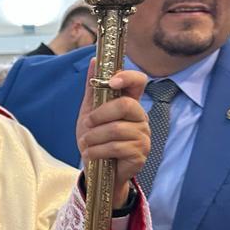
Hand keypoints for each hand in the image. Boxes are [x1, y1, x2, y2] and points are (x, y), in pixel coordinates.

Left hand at [75, 60, 148, 207]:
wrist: (96, 168)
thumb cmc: (95, 138)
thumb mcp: (89, 112)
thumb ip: (93, 89)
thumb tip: (94, 61)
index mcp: (129, 103)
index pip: (139, 81)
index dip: (127, 77)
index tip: (112, 81)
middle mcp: (140, 117)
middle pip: (126, 106)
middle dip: (99, 115)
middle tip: (87, 124)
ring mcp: (143, 136)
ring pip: (116, 129)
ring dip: (93, 138)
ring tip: (86, 143)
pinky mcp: (140, 154)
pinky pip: (116, 147)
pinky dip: (96, 151)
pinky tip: (91, 154)